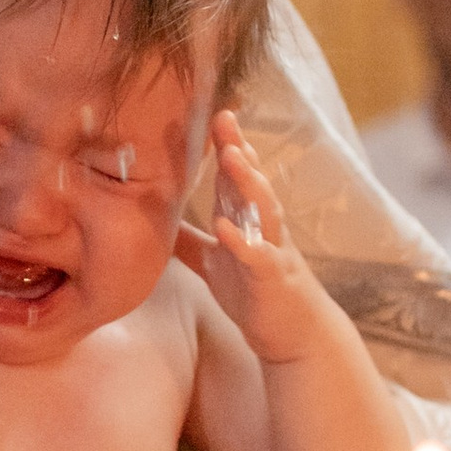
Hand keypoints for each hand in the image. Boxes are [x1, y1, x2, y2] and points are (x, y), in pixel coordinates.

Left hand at [172, 115, 317, 361]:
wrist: (292, 336)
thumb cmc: (255, 295)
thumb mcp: (216, 264)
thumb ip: (191, 241)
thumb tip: (157, 220)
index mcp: (248, 222)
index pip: (235, 177)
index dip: (226, 146)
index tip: (213, 114)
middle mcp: (263, 229)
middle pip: (252, 182)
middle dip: (240, 149)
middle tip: (224, 118)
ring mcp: (272, 251)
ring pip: (264, 210)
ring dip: (249, 183)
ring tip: (232, 157)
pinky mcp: (273, 280)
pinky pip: (259, 258)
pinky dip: (243, 242)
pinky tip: (226, 228)